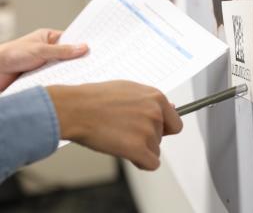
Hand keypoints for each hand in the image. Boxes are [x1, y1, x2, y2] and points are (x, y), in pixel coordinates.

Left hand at [0, 28, 87, 89]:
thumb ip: (62, 51)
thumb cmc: (11, 54)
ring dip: (69, 72)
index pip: (70, 40)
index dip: (82, 44)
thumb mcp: (40, 50)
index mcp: (48, 38)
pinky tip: (69, 85)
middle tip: (93, 64)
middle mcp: (48, 51)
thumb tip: (83, 47)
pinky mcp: (42, 78)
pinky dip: (61, 81)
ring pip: (63, 69)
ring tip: (83, 75)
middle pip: (69, 56)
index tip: (95, 49)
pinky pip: (57, 79)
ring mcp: (46, 65)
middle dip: (78, 60)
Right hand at [47, 81, 182, 170]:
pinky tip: (127, 154)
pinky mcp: (138, 148)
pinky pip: (152, 164)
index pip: (174, 122)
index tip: (154, 131)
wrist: (76, 108)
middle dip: (146, 138)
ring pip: (154, 150)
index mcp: (156, 97)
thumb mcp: (129, 89)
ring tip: (119, 137)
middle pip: (161, 137)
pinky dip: (141, 163)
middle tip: (125, 131)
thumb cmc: (95, 98)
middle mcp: (155, 113)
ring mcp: (148, 130)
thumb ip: (150, 101)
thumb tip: (171, 108)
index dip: (163, 128)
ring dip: (140, 149)